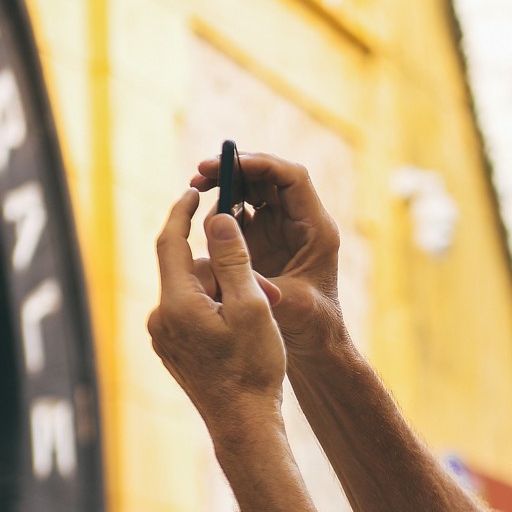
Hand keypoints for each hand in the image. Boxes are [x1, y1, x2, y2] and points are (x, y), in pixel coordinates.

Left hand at [149, 190, 286, 428]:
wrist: (243, 426)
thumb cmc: (253, 368)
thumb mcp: (251, 306)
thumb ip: (233, 259)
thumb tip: (217, 219)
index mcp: (176, 303)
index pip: (171, 242)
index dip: (183, 212)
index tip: (196, 191)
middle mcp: (161, 318)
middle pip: (191, 270)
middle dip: (226, 270)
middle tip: (263, 288)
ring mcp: (164, 337)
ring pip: (195, 294)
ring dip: (226, 294)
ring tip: (260, 318)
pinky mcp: (173, 351)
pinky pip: (193, 314)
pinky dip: (217, 311)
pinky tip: (243, 332)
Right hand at [191, 150, 344, 360]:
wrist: (315, 348)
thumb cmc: (311, 328)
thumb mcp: (289, 307)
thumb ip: (257, 280)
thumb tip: (223, 247)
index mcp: (315, 229)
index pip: (291, 177)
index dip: (259, 164)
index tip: (225, 163)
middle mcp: (300, 222)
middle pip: (268, 177)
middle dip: (234, 170)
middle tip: (199, 173)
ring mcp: (282, 230)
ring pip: (253, 191)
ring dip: (224, 187)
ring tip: (196, 194)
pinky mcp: (265, 241)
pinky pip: (242, 213)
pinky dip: (222, 211)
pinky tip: (205, 225)